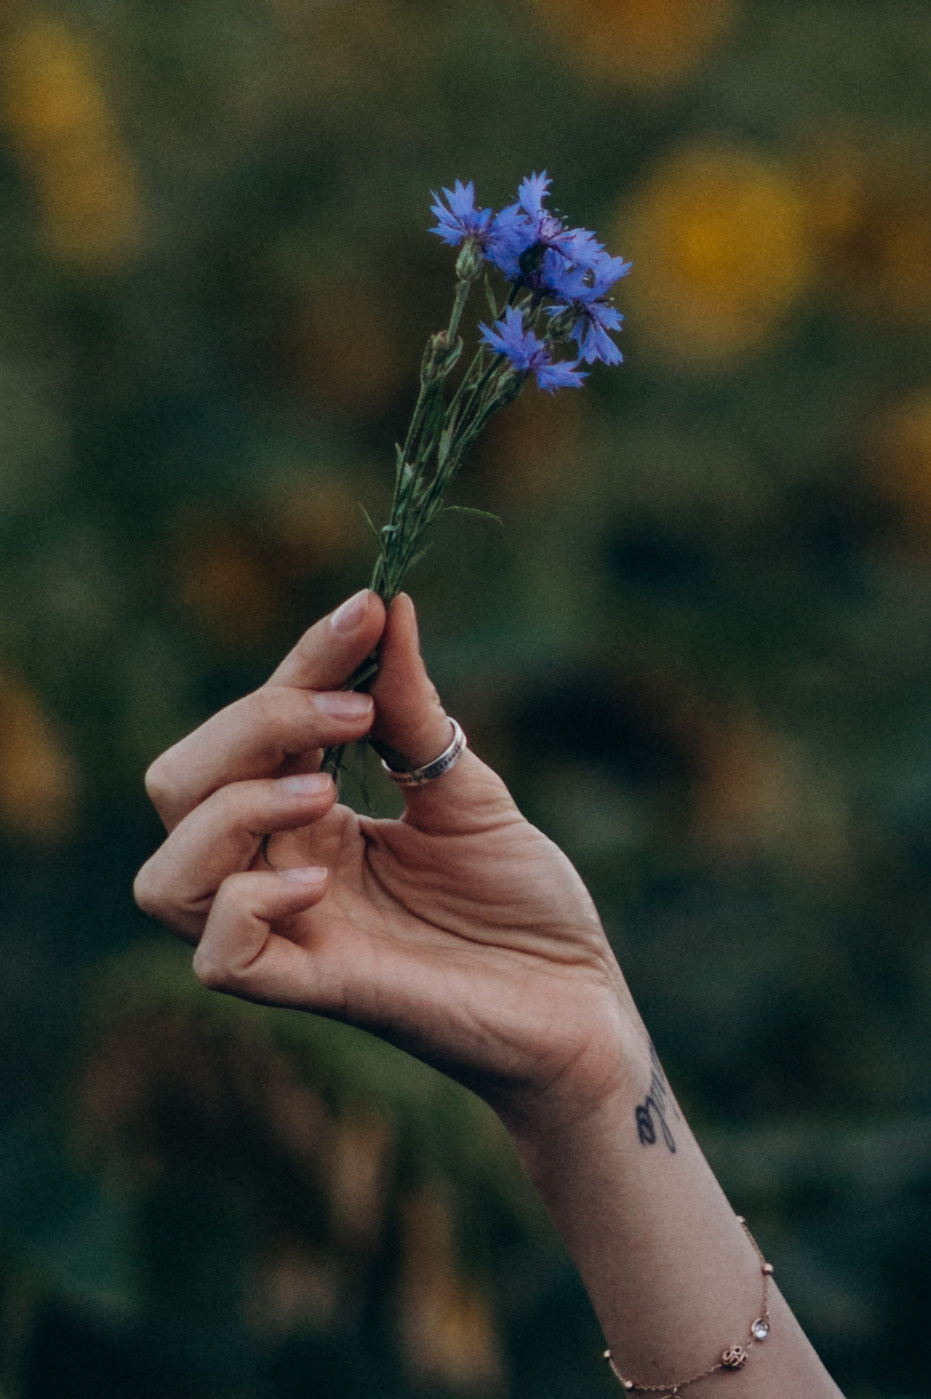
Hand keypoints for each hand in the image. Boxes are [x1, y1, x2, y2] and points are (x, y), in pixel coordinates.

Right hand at [134, 590, 636, 1128]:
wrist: (580, 1000)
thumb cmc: (523, 901)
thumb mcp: (467, 789)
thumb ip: (413, 713)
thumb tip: (390, 608)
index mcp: (309, 815)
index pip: (256, 727)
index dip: (300, 664)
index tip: (366, 611)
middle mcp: (280, 869)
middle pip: (180, 786)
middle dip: (250, 727)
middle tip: (353, 718)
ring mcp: (292, 933)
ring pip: (167, 875)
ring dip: (230, 812)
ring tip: (321, 795)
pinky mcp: (317, 990)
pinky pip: (218, 956)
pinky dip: (249, 903)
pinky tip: (321, 883)